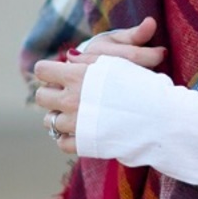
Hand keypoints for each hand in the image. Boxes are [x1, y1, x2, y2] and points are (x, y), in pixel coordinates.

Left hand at [33, 17, 166, 155]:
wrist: (156, 116)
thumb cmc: (139, 85)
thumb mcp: (115, 62)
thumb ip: (87, 60)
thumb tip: (70, 55)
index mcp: (77, 76)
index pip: (42, 70)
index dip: (48, 73)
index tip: (57, 76)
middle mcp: (71, 100)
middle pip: (41, 97)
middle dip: (50, 96)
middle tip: (64, 97)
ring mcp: (76, 124)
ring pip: (49, 122)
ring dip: (58, 119)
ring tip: (73, 117)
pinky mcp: (83, 143)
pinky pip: (62, 143)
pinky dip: (68, 140)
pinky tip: (77, 134)